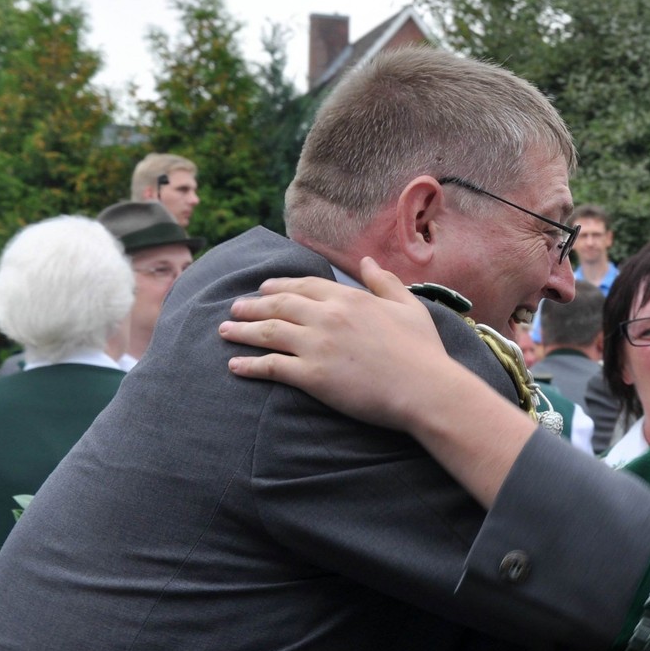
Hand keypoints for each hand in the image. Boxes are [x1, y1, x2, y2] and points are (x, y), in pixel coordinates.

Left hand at [220, 258, 450, 429]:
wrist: (425, 388)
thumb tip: (367, 261)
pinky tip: (235, 365)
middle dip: (252, 306)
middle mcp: (328, 317)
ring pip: (268, 333)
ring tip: (224, 331)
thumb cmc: (422, 350)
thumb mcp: (408, 306)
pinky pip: (272, 367)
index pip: (304, 285)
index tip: (263, 288)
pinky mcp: (312, 376)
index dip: (280, 285)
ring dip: (242, 331)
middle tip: (234, 309)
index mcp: (349, 298)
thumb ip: (384, 282)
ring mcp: (317, 345)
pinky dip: (250, 365)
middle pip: (278, 305)